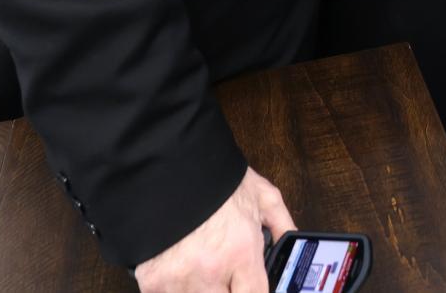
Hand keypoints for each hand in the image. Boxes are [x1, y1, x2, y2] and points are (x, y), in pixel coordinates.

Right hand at [133, 166, 290, 292]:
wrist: (168, 165)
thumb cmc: (215, 179)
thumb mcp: (261, 195)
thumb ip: (281, 224)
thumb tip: (293, 244)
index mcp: (241, 251)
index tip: (249, 287)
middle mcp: (211, 270)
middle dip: (226, 288)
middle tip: (223, 271)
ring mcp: (179, 279)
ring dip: (199, 287)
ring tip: (198, 263)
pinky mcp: (152, 281)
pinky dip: (174, 286)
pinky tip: (178, 266)